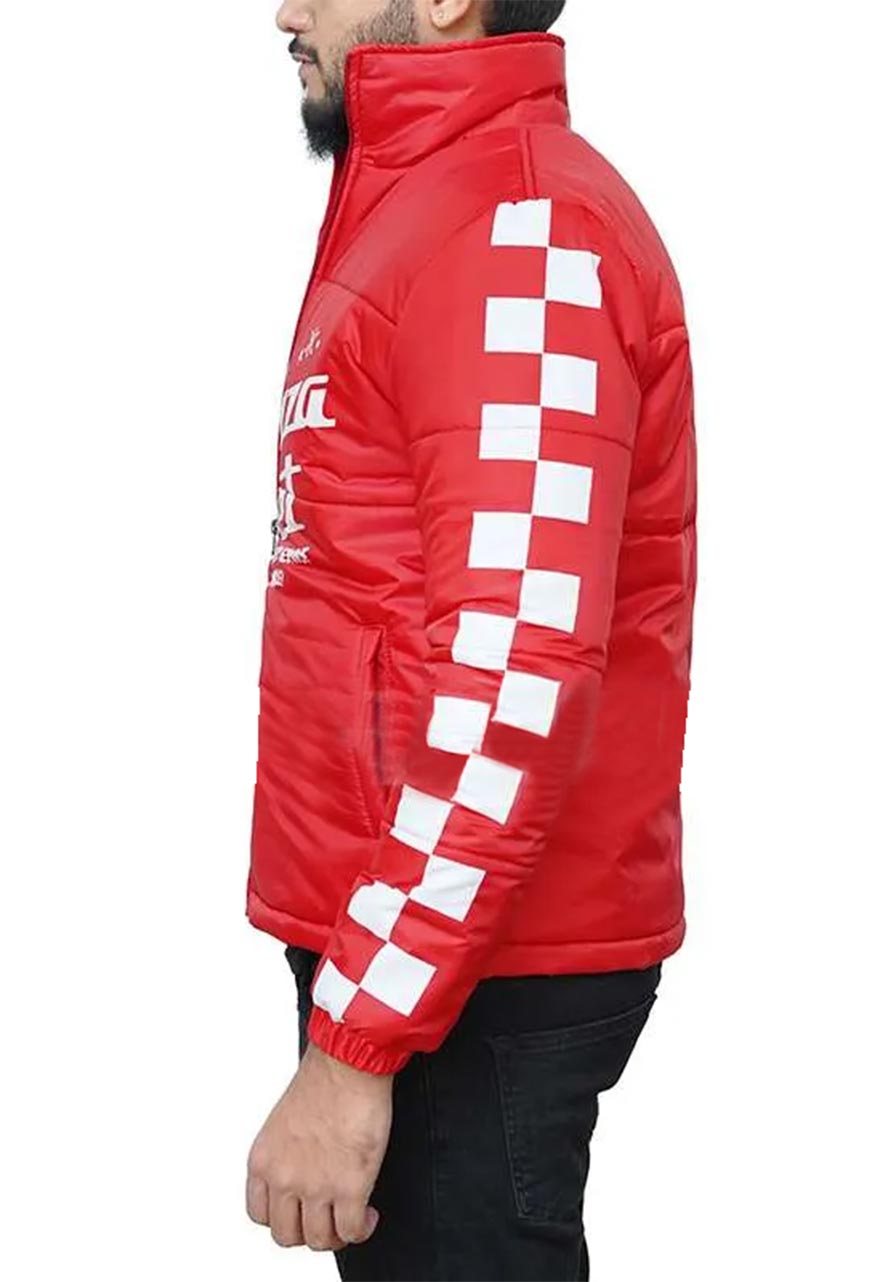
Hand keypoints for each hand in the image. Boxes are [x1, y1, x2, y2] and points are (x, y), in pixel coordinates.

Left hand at [246, 1041, 392, 1250]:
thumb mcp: (283, 1121)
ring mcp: (316, 1186)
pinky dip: (362, 1229)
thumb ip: (284, 1153)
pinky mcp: (350, 1188)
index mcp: (263, 1160)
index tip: (300, 1210)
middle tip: (327, 1217)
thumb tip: (300, 1171)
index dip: (284, 1216)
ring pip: (320, 1240)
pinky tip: (368, 1215)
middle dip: (309, 1230)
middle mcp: (283, 1177)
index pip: (260, 1214)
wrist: (349, 1061)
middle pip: (287, 1235)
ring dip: (337, 1233)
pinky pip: (353, 1232)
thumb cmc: (323, 1077)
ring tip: (351, 1217)